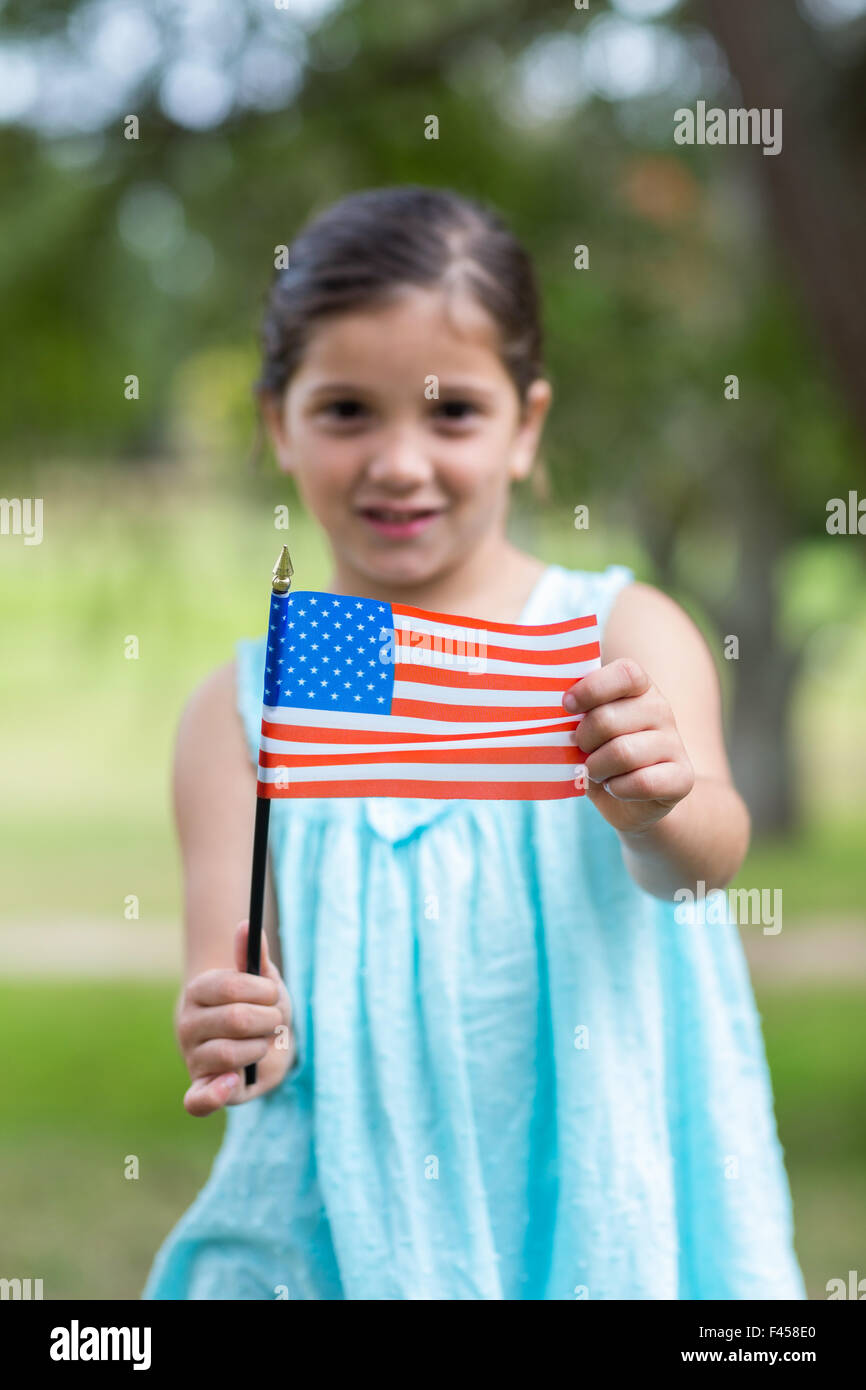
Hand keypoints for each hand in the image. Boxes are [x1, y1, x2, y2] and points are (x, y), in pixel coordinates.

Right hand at [177, 920, 295, 1115]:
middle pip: (235, 1019)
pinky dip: (214, 1094)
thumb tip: (246, 924)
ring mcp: (193, 1059)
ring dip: (259, 1048)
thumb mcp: (264, 982)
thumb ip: (255, 957)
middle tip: (273, 1022)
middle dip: (268, 1020)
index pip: (230, 986)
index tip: (273, 994)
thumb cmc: (261, 1008)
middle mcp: (188, 1025)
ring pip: (230, 1054)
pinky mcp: (202, 1090)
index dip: (262, 991)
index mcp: (199, 992)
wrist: (262, 1046)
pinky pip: (198, 1101)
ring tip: (261, 1045)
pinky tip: (231, 1082)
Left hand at [564, 657, 694, 835]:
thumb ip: (576, 714)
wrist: (634, 802)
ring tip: (596, 771)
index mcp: (639, 688)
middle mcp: (661, 709)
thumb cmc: (602, 755)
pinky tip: (616, 787)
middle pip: (609, 718)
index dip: (592, 688)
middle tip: (581, 750)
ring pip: (623, 752)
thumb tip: (547, 708)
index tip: (567, 706)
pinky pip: (642, 782)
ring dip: (598, 768)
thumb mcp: (586, 729)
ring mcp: (674, 742)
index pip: (625, 673)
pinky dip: (618, 789)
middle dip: (583, 740)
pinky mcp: (682, 776)